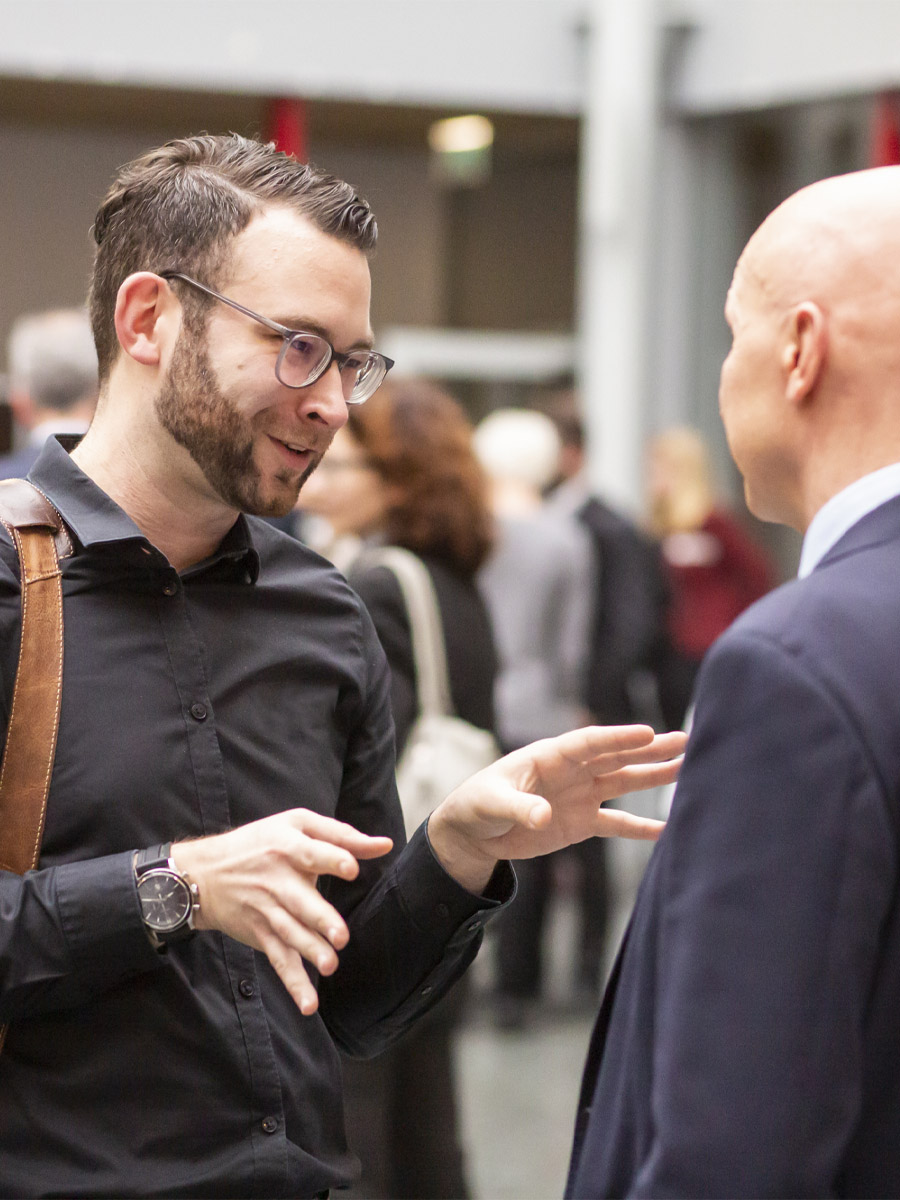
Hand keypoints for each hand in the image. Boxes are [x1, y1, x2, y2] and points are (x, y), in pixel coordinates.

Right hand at [171, 811, 391, 1014]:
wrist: (204, 874)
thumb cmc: (261, 842)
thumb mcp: (297, 825)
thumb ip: (342, 835)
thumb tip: (385, 846)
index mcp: (288, 846)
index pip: (311, 853)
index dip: (332, 859)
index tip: (352, 868)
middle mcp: (276, 880)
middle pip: (300, 900)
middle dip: (320, 918)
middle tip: (340, 936)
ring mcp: (267, 910)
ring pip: (290, 933)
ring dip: (309, 951)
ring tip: (329, 965)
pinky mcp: (262, 935)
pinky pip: (279, 960)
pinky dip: (292, 982)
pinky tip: (308, 1003)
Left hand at [427, 724, 685, 893]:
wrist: (474, 833)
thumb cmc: (478, 806)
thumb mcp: (493, 804)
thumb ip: (519, 808)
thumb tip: (543, 816)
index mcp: (550, 756)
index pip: (590, 742)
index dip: (618, 737)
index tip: (647, 732)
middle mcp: (571, 771)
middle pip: (617, 756)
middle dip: (650, 748)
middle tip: (686, 740)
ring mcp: (580, 795)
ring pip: (624, 782)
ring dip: (654, 776)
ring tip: (687, 767)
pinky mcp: (581, 822)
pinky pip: (617, 823)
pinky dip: (641, 827)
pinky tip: (667, 828)